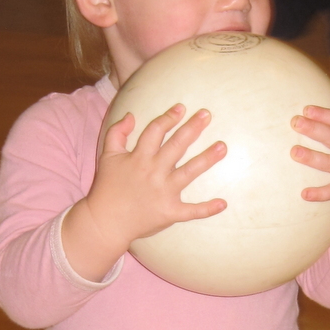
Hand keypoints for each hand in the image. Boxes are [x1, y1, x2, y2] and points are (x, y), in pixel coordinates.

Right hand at [85, 103, 226, 253]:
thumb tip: (130, 115)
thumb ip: (117, 133)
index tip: (181, 108)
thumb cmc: (108, 188)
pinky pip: (191, 211)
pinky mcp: (170, 212)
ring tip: (223, 147)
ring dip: (207, 159)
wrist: (106, 221)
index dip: (168, 118)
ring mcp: (164, 193)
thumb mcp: (107, 156)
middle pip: (177, 146)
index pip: (156, 131)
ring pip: (190, 172)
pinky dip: (207, 209)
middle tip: (207, 115)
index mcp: (139, 158)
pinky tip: (223, 203)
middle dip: (193, 128)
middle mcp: (154, 172)